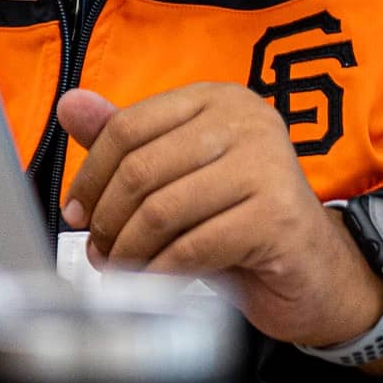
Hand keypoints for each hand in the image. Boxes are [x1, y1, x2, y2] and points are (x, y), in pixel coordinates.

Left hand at [56, 84, 382, 350]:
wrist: (312, 270)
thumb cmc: (241, 220)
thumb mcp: (181, 177)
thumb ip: (130, 144)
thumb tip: (71, 105)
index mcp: (219, 100)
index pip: (129, 126)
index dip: (91, 175)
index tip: (78, 211)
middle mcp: (249, 121)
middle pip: (140, 168)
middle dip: (108, 220)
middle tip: (101, 250)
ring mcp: (268, 166)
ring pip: (162, 210)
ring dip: (129, 251)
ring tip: (123, 269)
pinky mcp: (277, 216)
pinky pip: (191, 248)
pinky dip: (160, 273)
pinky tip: (156, 282)